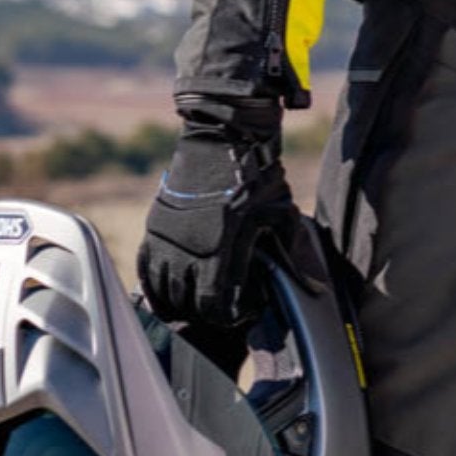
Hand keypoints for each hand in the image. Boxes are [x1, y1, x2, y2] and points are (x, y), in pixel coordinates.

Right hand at [137, 124, 312, 330]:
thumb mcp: (281, 211)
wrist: (225, 139)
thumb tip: (310, 285)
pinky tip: (164, 295)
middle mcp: (190, 247)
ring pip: (163, 291)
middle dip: (204, 312)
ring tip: (193, 306)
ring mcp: (168, 238)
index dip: (227, 315)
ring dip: (178, 304)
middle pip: (187, 302)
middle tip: (219, 310)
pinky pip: (144, 270)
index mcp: (222, 246)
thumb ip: (290, 250)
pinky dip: (153, 287)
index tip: (240, 311)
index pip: (214, 303)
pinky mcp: (155, 226)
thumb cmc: (258, 175)